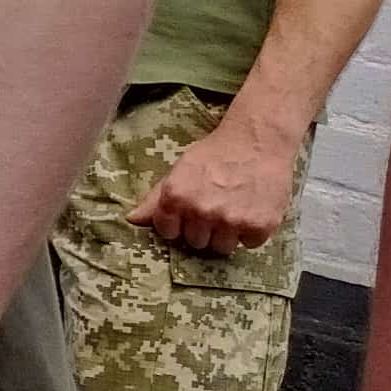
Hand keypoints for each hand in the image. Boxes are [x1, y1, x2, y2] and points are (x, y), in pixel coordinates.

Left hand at [130, 105, 301, 255]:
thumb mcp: (179, 170)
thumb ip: (155, 198)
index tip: (188, 213)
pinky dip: (252, 232)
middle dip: (203, 229)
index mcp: (176, 197)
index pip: (168, 232)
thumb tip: (131, 220)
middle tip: (215, 208)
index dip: (178, 224)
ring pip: (221, 248)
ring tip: (233, 210)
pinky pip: (250, 244)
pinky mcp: (260, 225)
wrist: (257, 142)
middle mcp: (202, 211)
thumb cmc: (214, 153)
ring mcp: (231, 220)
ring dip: (227, 234)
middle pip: (196, 242)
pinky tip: (251, 210)